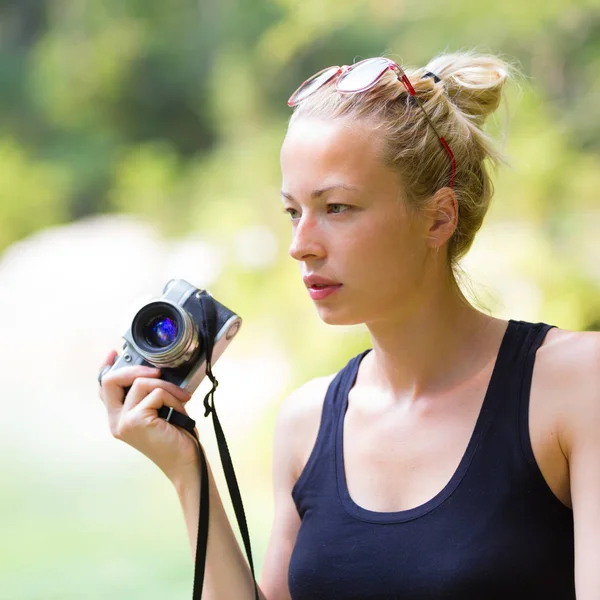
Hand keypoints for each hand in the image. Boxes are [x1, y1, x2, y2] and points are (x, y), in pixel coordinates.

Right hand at [98, 350, 199, 481]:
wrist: (186, 462)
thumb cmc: (177, 437)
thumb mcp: (159, 411)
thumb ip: (149, 394)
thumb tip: (154, 370)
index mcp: (119, 417)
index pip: (104, 389)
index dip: (107, 368)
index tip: (114, 353)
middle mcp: (116, 421)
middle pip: (111, 380)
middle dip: (135, 369)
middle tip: (158, 372)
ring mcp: (124, 421)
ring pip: (142, 383)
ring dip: (168, 388)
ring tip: (181, 401)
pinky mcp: (136, 421)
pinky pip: (157, 393)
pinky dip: (174, 399)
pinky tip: (180, 413)